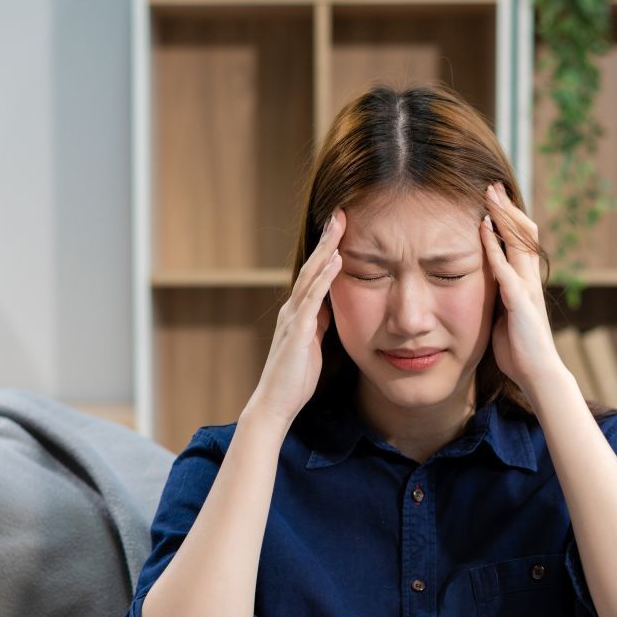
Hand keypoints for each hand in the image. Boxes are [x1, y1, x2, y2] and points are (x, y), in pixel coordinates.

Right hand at [245, 207, 346, 428]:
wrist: (275, 404)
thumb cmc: (294, 378)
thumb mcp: (313, 345)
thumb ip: (319, 324)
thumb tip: (329, 307)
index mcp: (298, 313)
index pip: (314, 275)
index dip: (327, 251)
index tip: (341, 229)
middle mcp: (293, 310)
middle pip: (311, 267)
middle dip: (326, 239)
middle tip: (339, 213)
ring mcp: (293, 319)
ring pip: (310, 276)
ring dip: (326, 250)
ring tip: (339, 225)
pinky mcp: (297, 332)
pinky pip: (312, 299)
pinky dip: (324, 278)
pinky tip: (336, 260)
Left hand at [481, 181, 564, 402]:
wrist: (537, 374)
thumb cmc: (518, 350)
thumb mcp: (504, 317)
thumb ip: (498, 299)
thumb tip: (484, 289)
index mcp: (525, 282)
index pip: (520, 241)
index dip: (508, 219)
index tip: (493, 199)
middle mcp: (529, 279)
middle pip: (523, 232)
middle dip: (507, 208)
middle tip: (492, 185)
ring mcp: (526, 288)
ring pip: (518, 242)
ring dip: (503, 217)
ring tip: (489, 194)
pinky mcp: (519, 301)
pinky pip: (505, 267)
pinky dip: (494, 246)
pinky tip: (483, 228)